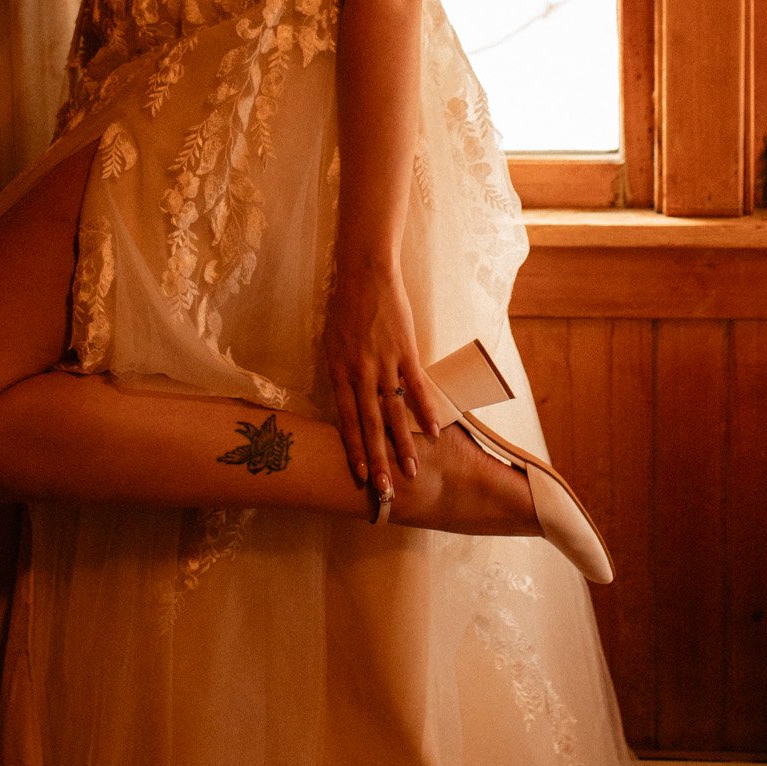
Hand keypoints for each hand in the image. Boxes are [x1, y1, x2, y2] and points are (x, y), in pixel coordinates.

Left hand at [323, 257, 443, 506]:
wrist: (364, 275)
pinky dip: (426, 410)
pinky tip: (435, 431)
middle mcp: (360, 373)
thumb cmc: (344, 309)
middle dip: (378, 460)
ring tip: (412, 470)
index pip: (346, 421)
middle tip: (386, 490)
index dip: (354, 450)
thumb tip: (348, 402)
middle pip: (370, 425)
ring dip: (404, 444)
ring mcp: (384, 363)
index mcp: (339, 373)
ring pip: (394, 412)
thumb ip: (341, 375)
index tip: (360, 476)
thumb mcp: (331, 344)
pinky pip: (416, 387)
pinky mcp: (406, 351)